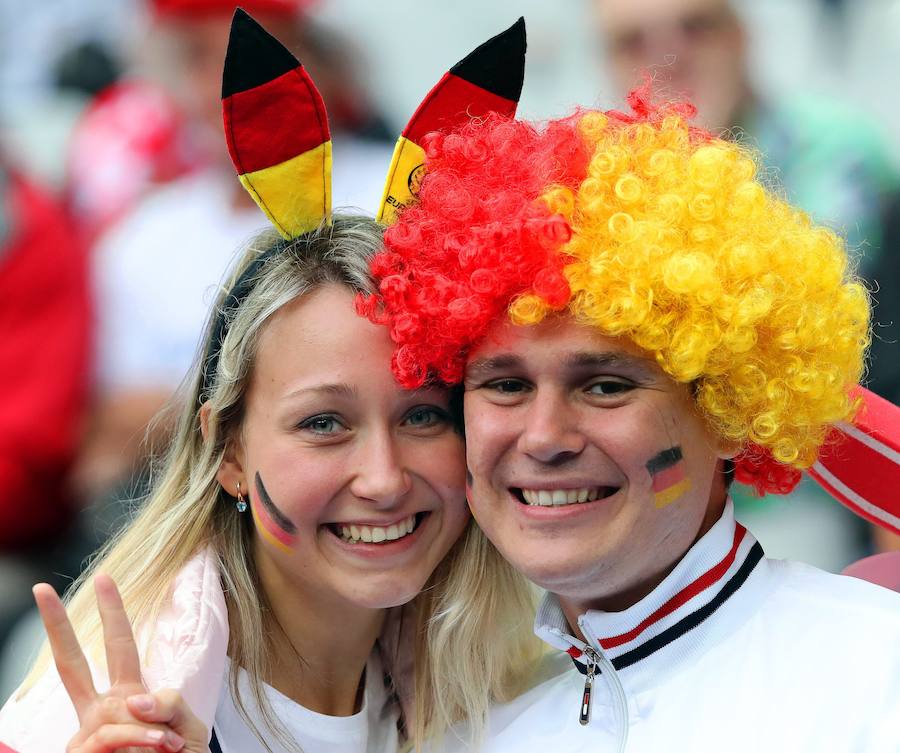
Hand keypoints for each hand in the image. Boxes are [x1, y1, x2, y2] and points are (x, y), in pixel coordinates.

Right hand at [33, 574, 209, 752]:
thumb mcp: (185, 725)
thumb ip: (166, 703)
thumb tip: (133, 699)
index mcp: (127, 695)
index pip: (118, 646)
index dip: (112, 613)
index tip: (104, 579)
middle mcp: (101, 710)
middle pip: (72, 663)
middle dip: (57, 626)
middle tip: (42, 590)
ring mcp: (87, 735)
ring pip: (112, 713)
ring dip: (146, 732)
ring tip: (166, 748)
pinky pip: (111, 737)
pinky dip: (139, 742)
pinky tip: (156, 749)